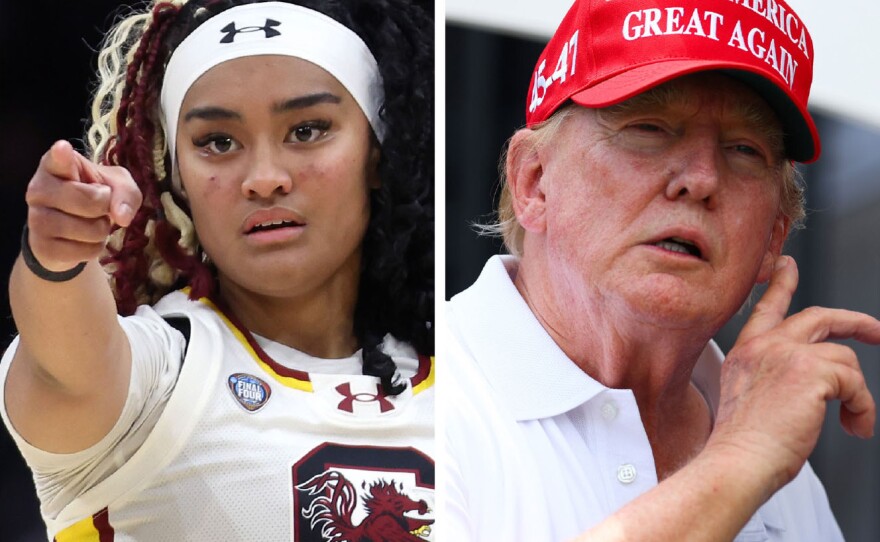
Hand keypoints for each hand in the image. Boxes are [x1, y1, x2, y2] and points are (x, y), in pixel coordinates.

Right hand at [24, 140, 142, 271]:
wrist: (70, 232)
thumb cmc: (94, 196)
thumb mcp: (117, 186)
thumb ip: (126, 192)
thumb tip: (122, 217)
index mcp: (56, 164)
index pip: (58, 159)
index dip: (62, 155)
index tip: (63, 149)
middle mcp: (39, 188)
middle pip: (89, 201)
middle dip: (105, 208)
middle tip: (98, 206)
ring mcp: (36, 219)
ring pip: (89, 230)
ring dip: (100, 230)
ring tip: (90, 222)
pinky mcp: (41, 246)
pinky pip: (84, 252)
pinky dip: (93, 249)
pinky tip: (82, 240)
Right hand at [707, 255, 879, 493]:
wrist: (738, 461)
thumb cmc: (743, 444)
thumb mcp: (748, 398)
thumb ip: (774, 378)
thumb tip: (815, 386)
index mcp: (746, 352)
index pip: (767, 307)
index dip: (781, 283)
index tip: (787, 264)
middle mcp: (764, 345)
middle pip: (819, 317)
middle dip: (855, 322)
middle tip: (876, 331)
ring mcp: (786, 354)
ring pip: (844, 358)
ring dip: (857, 394)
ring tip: (853, 421)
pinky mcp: (811, 371)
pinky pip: (855, 382)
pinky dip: (862, 407)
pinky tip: (854, 426)